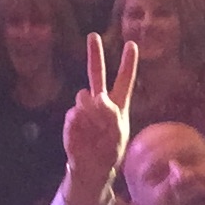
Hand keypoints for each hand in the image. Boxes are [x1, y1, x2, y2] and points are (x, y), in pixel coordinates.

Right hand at [64, 33, 137, 194]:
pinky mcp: (72, 118)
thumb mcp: (118, 133)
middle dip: (94, 55)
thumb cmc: (110, 151)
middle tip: (92, 36)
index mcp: (118, 105)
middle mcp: (101, 102)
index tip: (132, 44)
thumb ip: (110, 113)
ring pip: (83, 96)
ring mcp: (84, 109)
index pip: (124, 80)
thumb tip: (97, 96)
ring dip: (89, 110)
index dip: (128, 63)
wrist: (91, 168)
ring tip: (94, 129)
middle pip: (97, 74)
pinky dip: (79, 123)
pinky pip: (74, 113)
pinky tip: (82, 136)